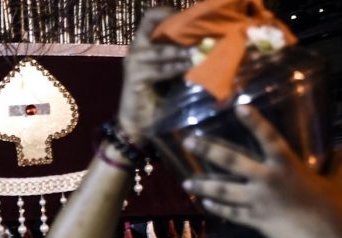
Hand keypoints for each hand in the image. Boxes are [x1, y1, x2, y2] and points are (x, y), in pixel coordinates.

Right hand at [117, 8, 191, 143]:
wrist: (137, 121)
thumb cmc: (157, 95)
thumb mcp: (168, 68)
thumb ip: (179, 55)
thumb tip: (207, 44)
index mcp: (143, 44)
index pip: (149, 18)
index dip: (166, 12)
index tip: (188, 16)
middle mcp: (135, 49)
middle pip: (151, 26)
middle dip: (180, 31)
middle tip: (203, 36)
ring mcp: (133, 63)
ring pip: (161, 51)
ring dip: (182, 52)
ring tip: (201, 53)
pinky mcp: (135, 78)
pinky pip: (160, 70)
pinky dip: (176, 68)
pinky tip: (189, 69)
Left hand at [181, 105, 341, 237]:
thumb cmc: (332, 208)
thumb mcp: (335, 183)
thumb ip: (337, 165)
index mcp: (287, 165)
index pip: (268, 136)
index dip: (254, 121)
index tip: (238, 106)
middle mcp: (266, 179)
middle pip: (231, 160)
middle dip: (207, 150)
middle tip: (188, 142)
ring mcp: (256, 200)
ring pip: (222, 190)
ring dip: (202, 185)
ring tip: (185, 182)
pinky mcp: (253, 220)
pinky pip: (230, 212)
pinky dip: (216, 208)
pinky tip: (204, 203)